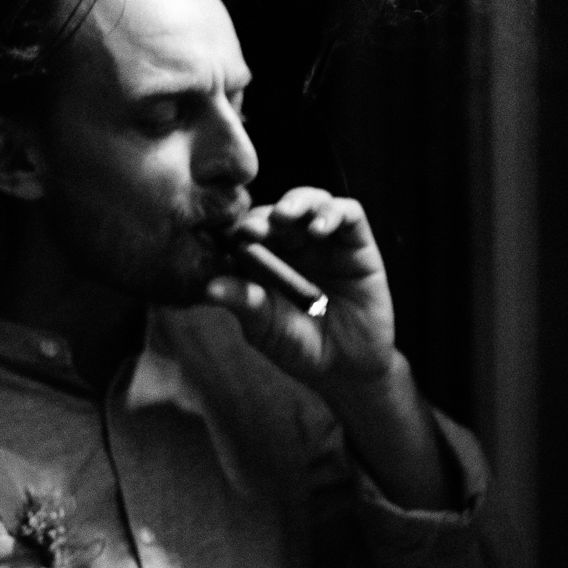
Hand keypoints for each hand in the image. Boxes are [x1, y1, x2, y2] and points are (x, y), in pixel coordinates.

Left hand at [206, 187, 396, 385]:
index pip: (246, 231)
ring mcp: (325, 240)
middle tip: (252, 228)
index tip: (226, 238)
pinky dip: (332, 213)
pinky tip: (318, 229)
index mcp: (264, 258)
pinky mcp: (357, 242)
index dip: (235, 229)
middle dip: (262, 215)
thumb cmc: (299, 346)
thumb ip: (245, 303)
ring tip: (284, 216)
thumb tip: (210, 288)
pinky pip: (348, 213)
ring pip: (311, 200)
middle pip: (276, 210)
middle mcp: (293, 243)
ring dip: (296, 202)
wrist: (347, 366)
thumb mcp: (268, 328)